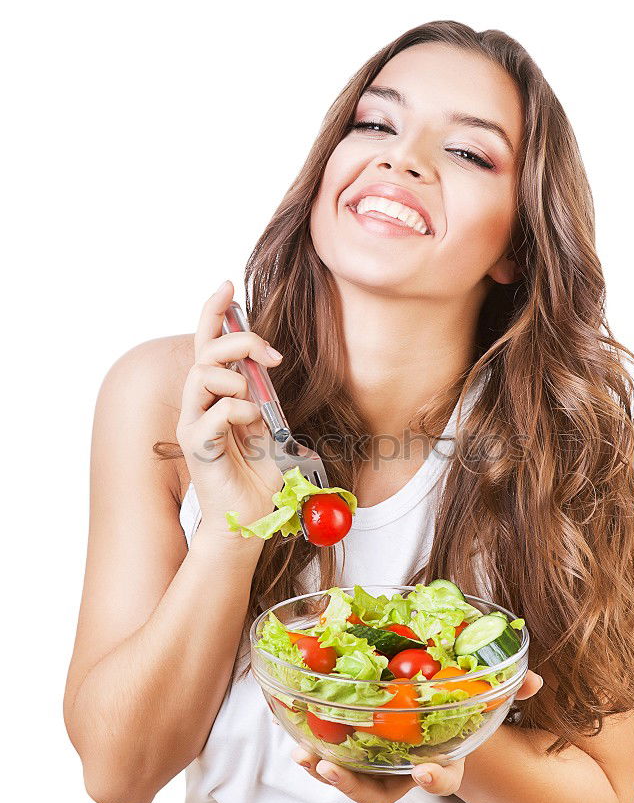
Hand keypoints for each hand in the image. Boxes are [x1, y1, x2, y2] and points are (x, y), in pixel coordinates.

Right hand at [176, 280, 286, 539]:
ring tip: (254, 395)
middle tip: (269, 354)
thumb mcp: (269, 425)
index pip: (207, 342)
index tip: (227, 286)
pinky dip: (236, 409)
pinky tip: (253, 421)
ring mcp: (195, 424)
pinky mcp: (197, 447)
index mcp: (217, 393)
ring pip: (201, 375)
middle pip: (205, 351)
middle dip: (238, 340)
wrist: (250, 516)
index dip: (213, 312)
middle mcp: (199, 403)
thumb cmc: (258, 474)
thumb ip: (263, 395)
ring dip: (234, 374)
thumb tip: (266, 363)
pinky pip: (212, 415)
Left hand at [291, 669, 543, 802]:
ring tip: (306, 757)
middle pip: (380, 793)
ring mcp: (376, 764)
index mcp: (439, 757)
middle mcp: (404, 768)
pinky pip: (331, 758)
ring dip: (326, 770)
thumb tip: (535, 680)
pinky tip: (297, 741)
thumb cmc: (455, 701)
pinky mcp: (352, 751)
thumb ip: (506, 689)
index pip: (442, 776)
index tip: (425, 771)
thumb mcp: (480, 693)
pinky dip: (313, 752)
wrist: (430, 705)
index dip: (435, 777)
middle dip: (355, 785)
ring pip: (350, 781)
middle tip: (332, 768)